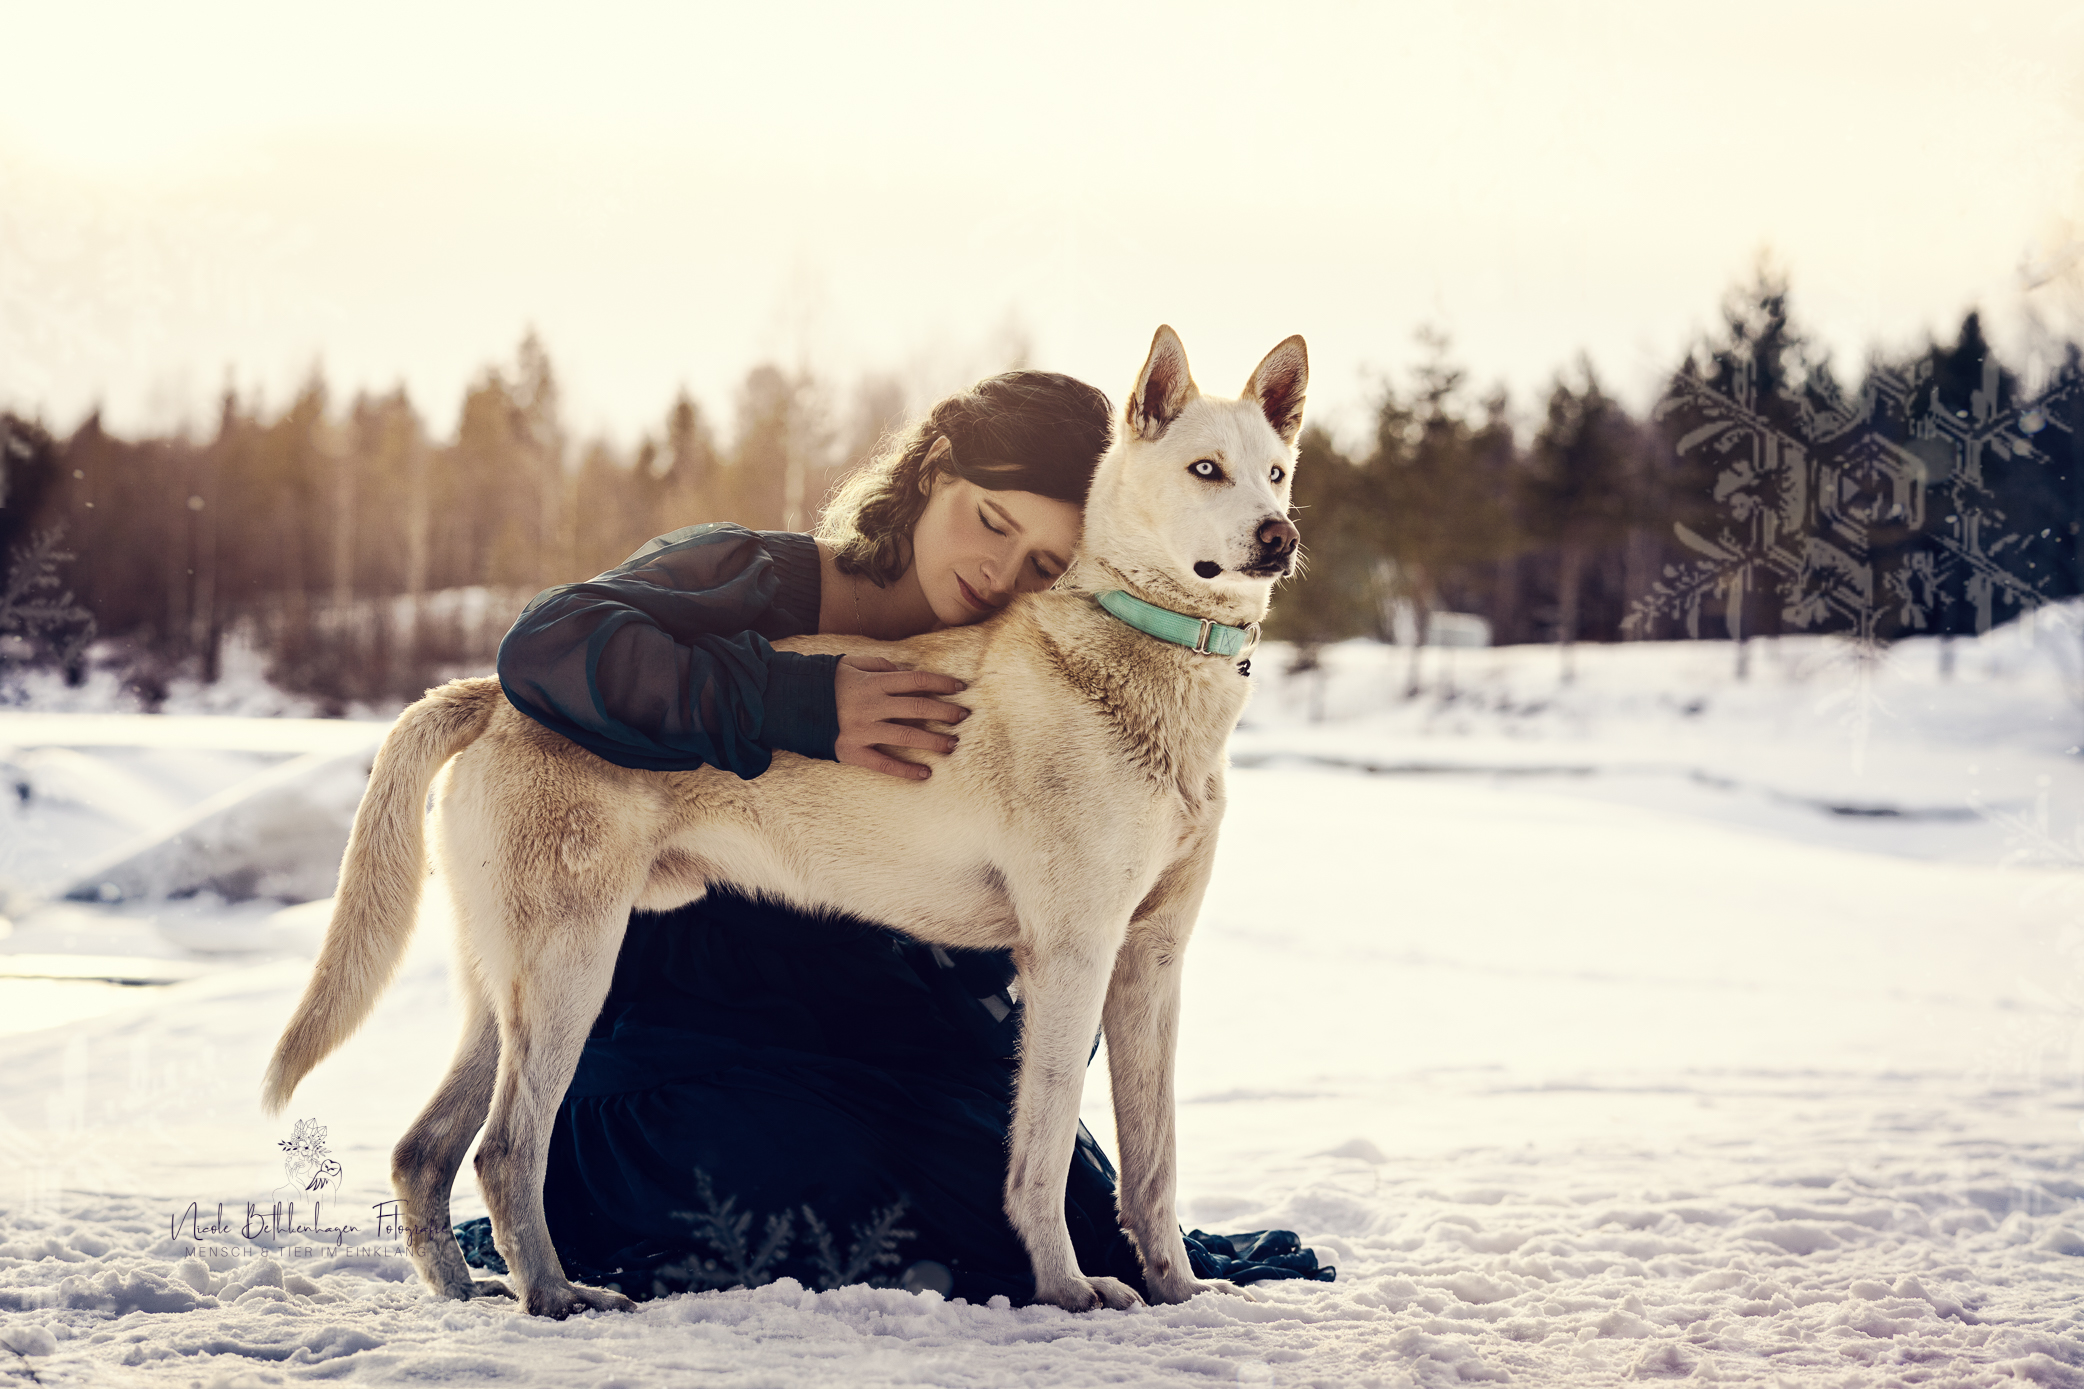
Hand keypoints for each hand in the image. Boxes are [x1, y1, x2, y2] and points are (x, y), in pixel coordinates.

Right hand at [833, 655, 969, 780]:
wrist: (790, 704)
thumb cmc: (826, 682)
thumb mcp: (851, 664)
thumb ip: (880, 665)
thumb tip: (905, 671)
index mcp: (873, 682)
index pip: (916, 681)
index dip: (942, 683)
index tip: (961, 688)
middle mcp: (871, 706)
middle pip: (918, 709)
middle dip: (945, 713)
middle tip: (964, 717)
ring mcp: (862, 730)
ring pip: (906, 737)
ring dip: (934, 742)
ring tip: (953, 745)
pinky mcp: (852, 751)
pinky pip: (883, 764)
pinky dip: (906, 771)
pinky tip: (926, 774)